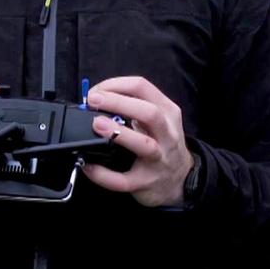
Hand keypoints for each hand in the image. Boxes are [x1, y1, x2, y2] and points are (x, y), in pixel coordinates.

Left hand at [82, 76, 194, 207]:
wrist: (180, 180)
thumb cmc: (163, 144)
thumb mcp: (160, 120)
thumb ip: (136, 108)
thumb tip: (97, 101)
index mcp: (168, 112)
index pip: (143, 87)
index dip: (116, 85)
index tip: (96, 91)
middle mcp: (167, 134)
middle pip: (149, 113)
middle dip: (119, 102)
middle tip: (93, 100)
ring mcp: (158, 159)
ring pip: (143, 144)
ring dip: (118, 133)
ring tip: (96, 124)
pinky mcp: (145, 182)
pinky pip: (123, 180)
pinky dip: (104, 174)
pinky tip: (89, 166)